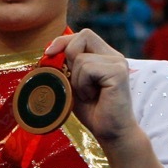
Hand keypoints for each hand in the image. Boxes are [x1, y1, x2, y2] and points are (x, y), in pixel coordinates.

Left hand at [43, 29, 136, 144]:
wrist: (110, 132)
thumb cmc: (92, 110)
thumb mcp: (73, 84)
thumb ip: (66, 67)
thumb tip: (50, 52)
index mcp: (104, 56)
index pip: (82, 36)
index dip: (63, 41)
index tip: (48, 53)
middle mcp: (114, 56)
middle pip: (84, 35)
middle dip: (68, 55)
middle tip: (71, 80)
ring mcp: (118, 63)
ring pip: (80, 58)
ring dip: (76, 80)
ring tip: (88, 94)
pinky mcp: (118, 72)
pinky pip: (87, 69)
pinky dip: (83, 85)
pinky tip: (93, 96)